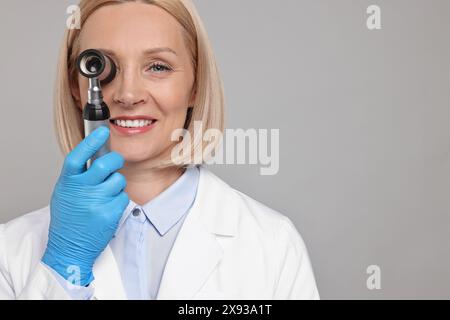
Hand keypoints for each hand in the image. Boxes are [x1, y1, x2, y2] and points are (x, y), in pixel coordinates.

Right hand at [42, 126, 128, 285]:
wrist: (69, 248)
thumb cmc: (68, 218)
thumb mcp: (65, 193)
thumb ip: (78, 176)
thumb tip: (95, 154)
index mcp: (67, 182)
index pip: (78, 156)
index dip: (91, 142)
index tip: (102, 132)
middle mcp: (81, 190)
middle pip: (105, 164)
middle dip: (115, 160)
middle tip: (115, 163)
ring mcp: (96, 202)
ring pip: (118, 180)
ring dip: (116, 184)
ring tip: (106, 195)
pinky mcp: (110, 213)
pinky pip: (123, 197)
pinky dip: (119, 201)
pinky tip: (108, 208)